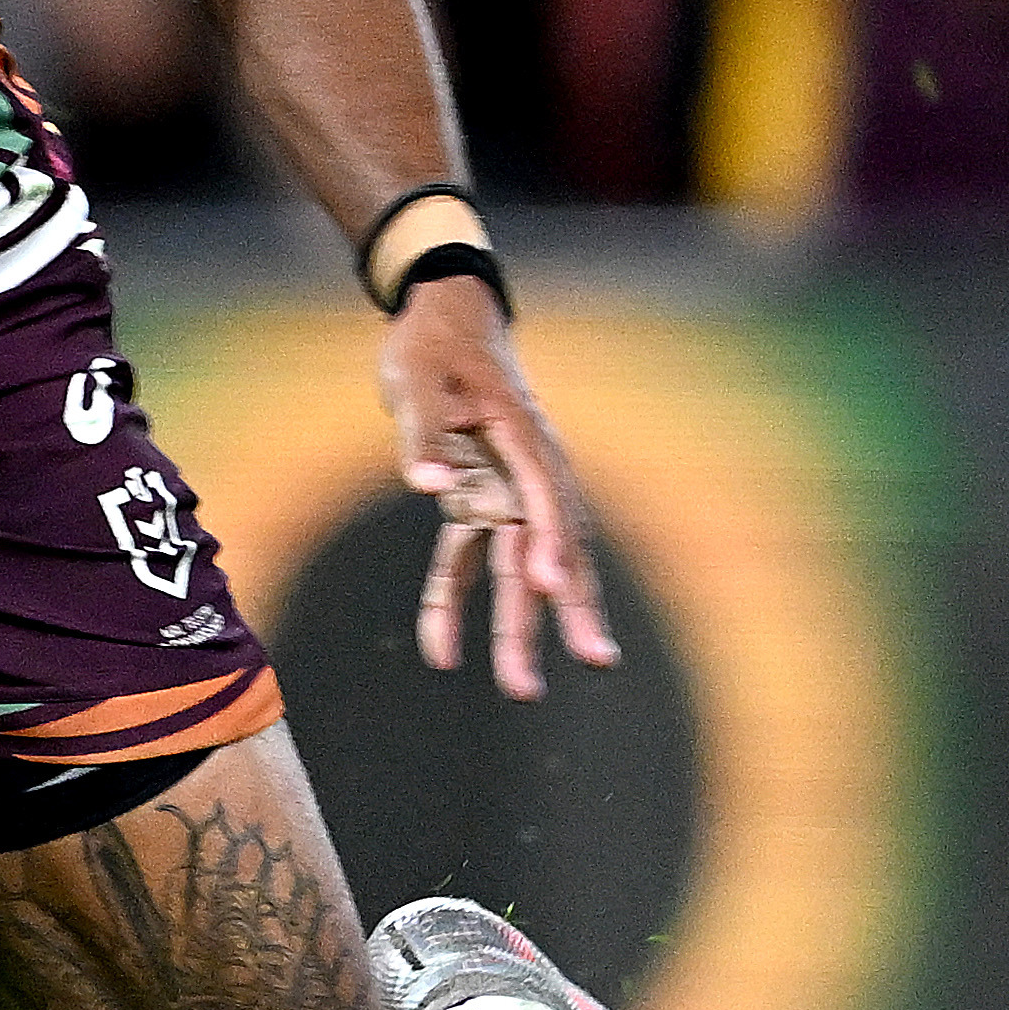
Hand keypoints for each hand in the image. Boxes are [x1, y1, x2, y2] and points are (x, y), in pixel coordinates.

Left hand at [378, 280, 619, 701]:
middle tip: (594, 658)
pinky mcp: (477, 501)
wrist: (442, 320)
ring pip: (517, 568)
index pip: (542, 496)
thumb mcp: (414, 379)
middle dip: (569, 605)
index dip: (550, 540)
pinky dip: (452, 603)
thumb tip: (428, 486)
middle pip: (550, 546)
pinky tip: (440, 653)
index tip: (550, 583)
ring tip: (523, 689)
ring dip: (520, 626)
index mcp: (521, 436)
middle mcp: (525, 471)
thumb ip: (421, 432)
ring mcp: (504, 490)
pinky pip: (466, 562)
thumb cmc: (431, 345)